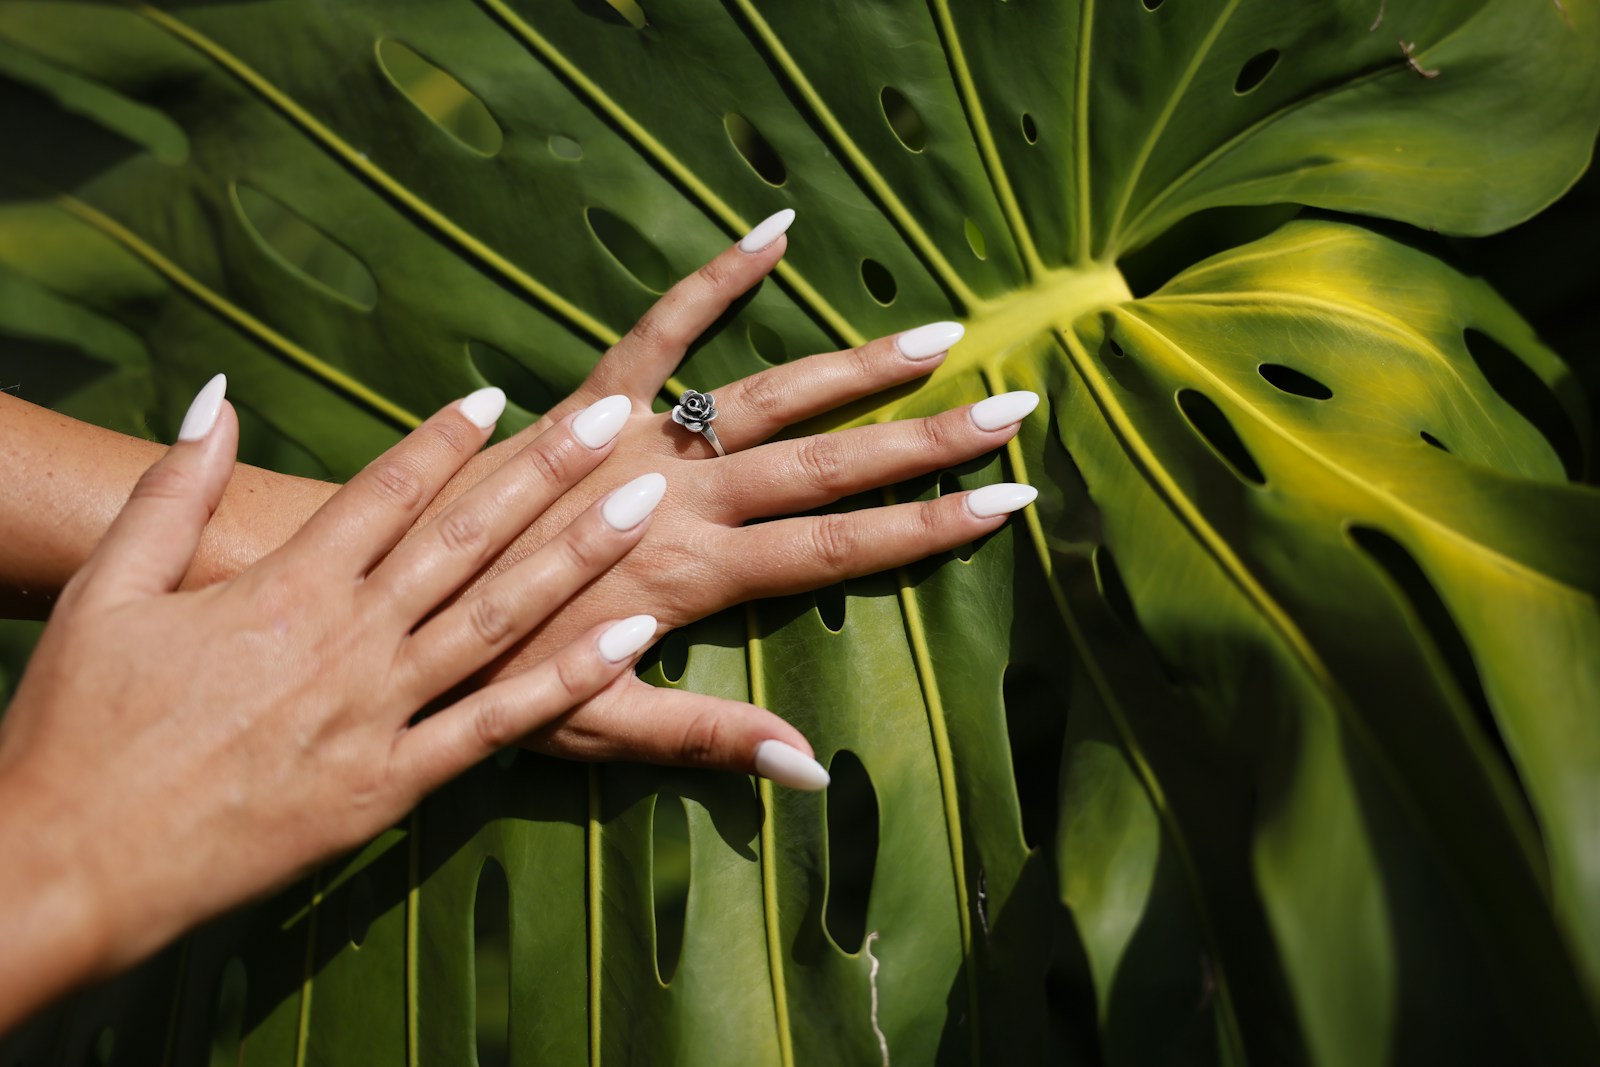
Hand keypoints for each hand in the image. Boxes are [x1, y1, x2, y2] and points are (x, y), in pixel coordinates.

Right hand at [0, 376, 693, 1029]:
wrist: (72, 860)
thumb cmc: (79, 725)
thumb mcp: (106, 591)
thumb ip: (171, 491)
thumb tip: (215, 397)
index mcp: (283, 584)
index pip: (386, 489)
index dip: (445, 437)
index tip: (501, 396)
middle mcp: (346, 637)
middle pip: (465, 537)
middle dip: (545, 472)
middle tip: (614, 422)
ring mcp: (376, 712)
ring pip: (500, 617)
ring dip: (578, 557)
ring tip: (643, 506)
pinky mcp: (388, 785)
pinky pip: (496, 727)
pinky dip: (567, 682)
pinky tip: (628, 641)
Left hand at [420, 210, 1040, 769]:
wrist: (387, 588)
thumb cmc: (484, 671)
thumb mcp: (595, 725)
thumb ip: (705, 737)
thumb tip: (812, 771)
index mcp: (692, 573)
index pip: (835, 548)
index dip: (928, 528)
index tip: (1007, 501)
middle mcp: (680, 495)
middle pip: (825, 463)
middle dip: (924, 440)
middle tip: (1011, 407)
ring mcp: (637, 439)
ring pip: (766, 396)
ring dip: (856, 367)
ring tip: (938, 333)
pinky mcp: (589, 399)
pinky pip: (657, 330)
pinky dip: (714, 282)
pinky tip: (773, 230)